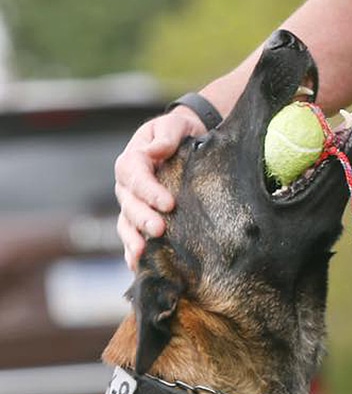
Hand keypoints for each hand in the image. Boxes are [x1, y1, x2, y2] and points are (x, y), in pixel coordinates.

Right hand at [114, 107, 203, 268]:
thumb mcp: (173, 125)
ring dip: (133, 240)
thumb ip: (166, 135)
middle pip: (130, 204)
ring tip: (143, 254)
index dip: (150, 192)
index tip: (169, 204)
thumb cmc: (178, 132)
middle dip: (143, 218)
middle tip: (159, 229)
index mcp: (132, 161)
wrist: (183, 141)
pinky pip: (131, 236)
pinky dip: (132, 252)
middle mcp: (126, 186)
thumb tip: (155, 151)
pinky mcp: (138, 218)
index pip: (136, 177)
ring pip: (126, 224)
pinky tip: (138, 267)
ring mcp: (130, 204)